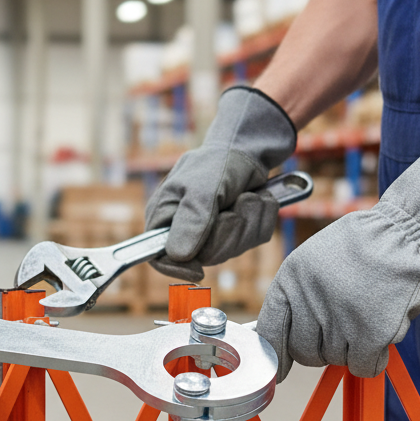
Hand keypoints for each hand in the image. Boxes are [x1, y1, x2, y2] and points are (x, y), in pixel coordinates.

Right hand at [144, 86, 295, 280]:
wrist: (248, 150)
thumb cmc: (217, 162)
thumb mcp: (202, 186)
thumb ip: (192, 219)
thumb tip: (178, 255)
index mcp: (164, 218)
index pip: (158, 257)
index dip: (176, 268)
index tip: (197, 270)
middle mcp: (185, 230)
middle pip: (203, 258)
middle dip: (227, 233)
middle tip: (234, 206)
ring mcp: (212, 234)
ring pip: (231, 251)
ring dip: (248, 221)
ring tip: (247, 196)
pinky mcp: (236, 233)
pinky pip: (252, 241)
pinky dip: (260, 219)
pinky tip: (256, 199)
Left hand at [257, 141, 419, 381]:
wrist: (412, 231)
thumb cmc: (364, 247)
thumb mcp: (314, 261)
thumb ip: (298, 298)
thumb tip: (282, 343)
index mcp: (291, 279)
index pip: (270, 333)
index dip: (274, 358)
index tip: (278, 373)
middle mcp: (309, 300)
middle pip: (303, 352)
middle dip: (321, 349)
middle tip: (343, 329)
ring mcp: (339, 318)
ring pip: (335, 359)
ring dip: (352, 348)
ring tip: (367, 315)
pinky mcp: (371, 333)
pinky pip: (364, 366)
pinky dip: (374, 358)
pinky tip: (382, 333)